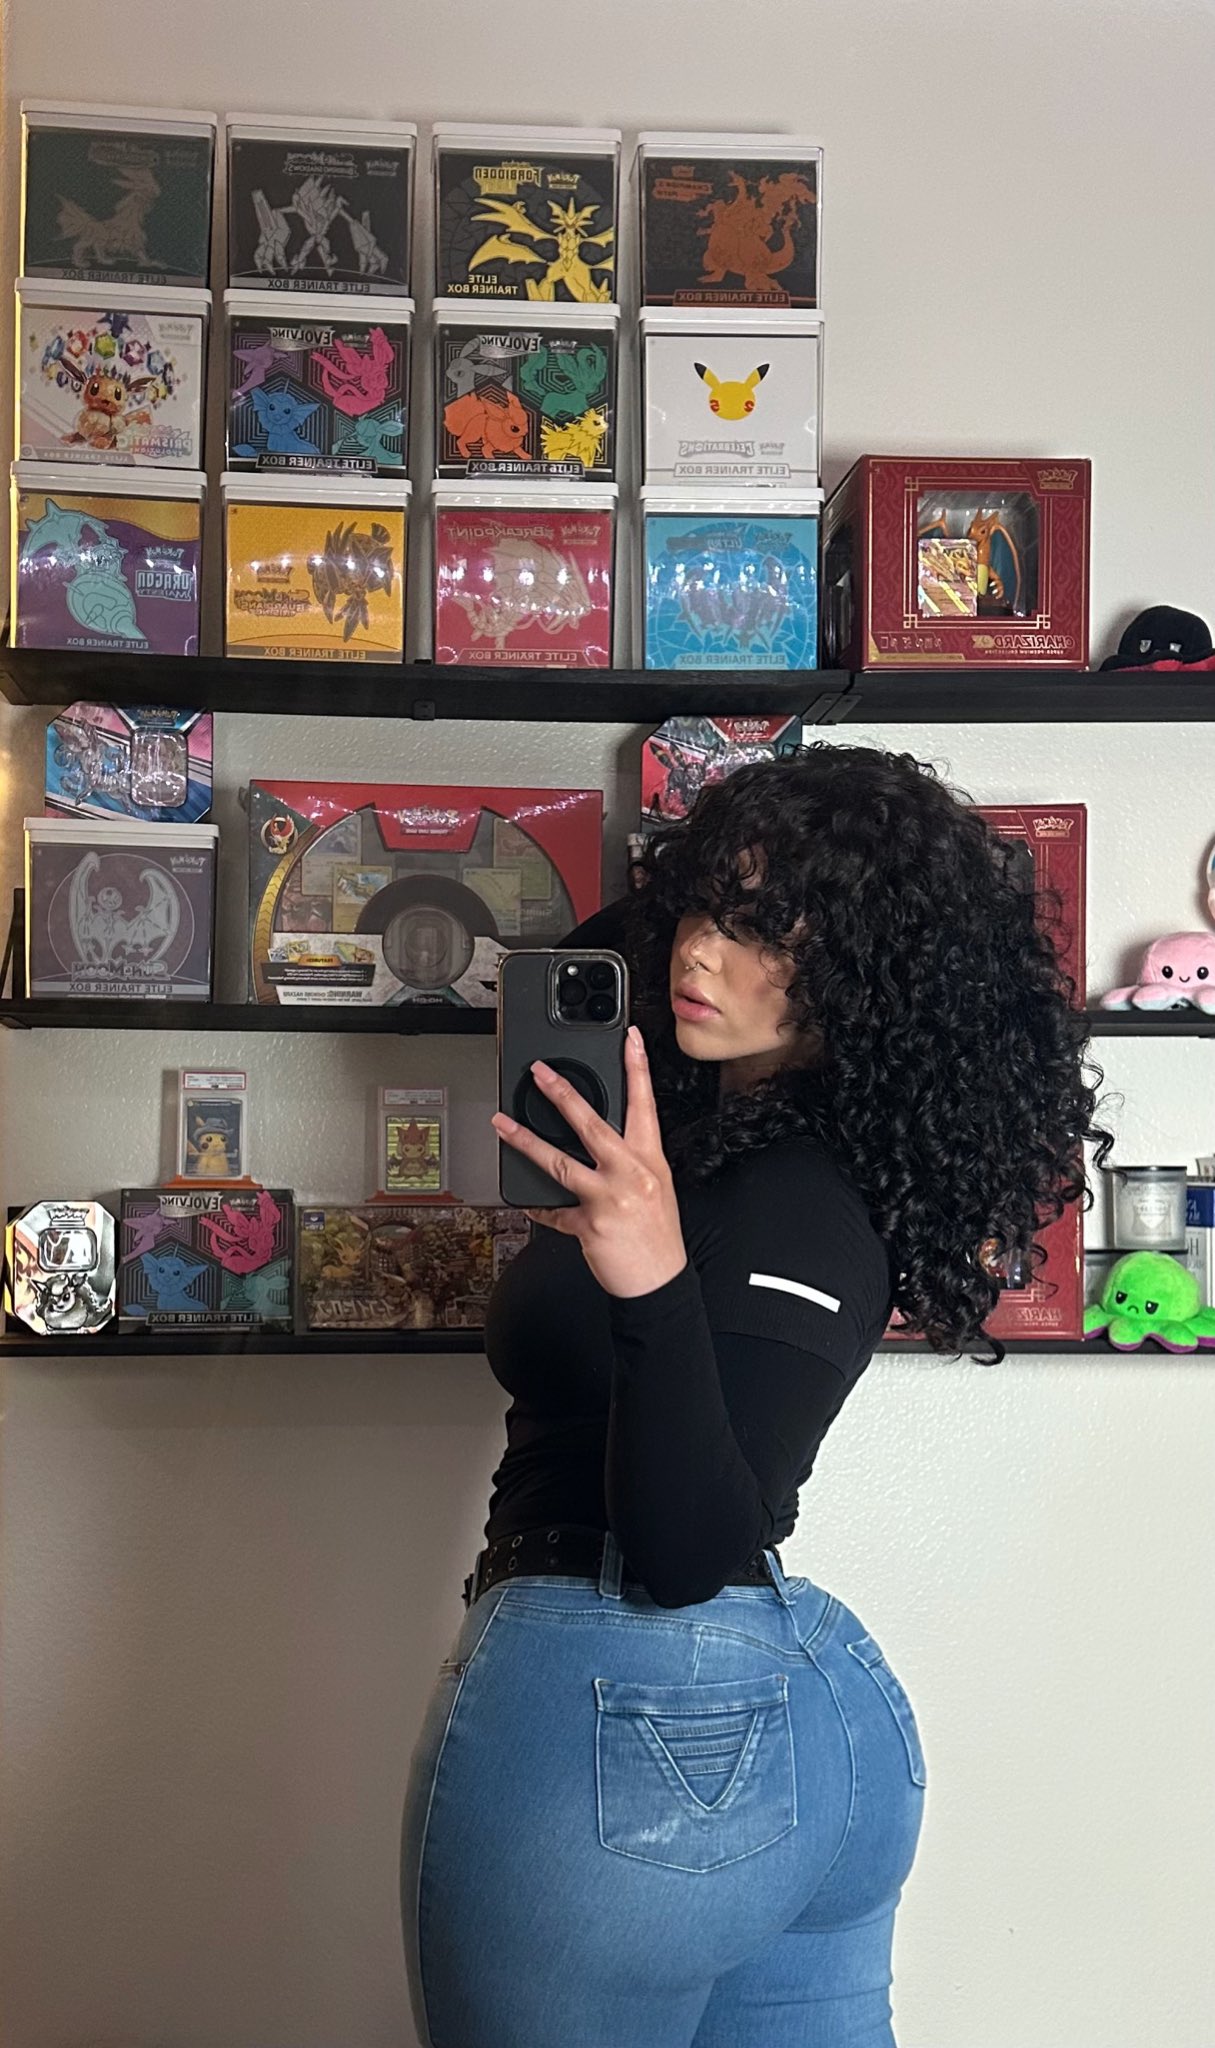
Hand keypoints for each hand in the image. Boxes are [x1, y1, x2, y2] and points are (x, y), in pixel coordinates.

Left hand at [491, 1025, 686, 1298]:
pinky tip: (527, 1200)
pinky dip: (538, 1205)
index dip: (637, 1067)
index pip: (644, 1104)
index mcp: (649, 1160)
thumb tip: (603, 1140)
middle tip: (539, 1073)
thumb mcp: (656, 1188)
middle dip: (563, 1094)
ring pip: (560, 1161)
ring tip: (502, 1124)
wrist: (659, 1283)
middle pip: (592, 1124)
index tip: (630, 1038)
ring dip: (526, 1140)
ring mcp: (608, 1198)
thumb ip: (631, 1160)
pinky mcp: (588, 1224)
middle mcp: (629, 1174)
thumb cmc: (658, 1237)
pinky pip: (553, 1210)